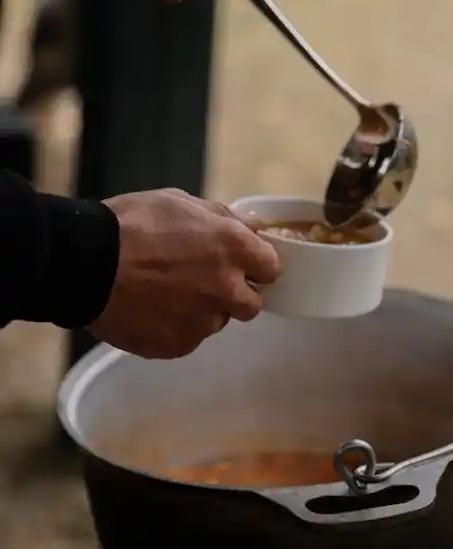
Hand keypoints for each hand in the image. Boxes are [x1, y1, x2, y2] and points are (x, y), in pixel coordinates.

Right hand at [88, 189, 279, 359]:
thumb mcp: (180, 203)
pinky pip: (187, 338)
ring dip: (202, 311)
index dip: (255, 266)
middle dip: (235, 295)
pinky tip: (151, 309)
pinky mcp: (178, 345)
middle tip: (204, 282)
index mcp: (233, 248)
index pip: (271, 267)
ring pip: (216, 322)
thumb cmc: (131, 224)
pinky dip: (175, 327)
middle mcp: (226, 288)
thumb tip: (252, 225)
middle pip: (252, 304)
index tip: (242, 265)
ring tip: (166, 293)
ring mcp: (203, 321)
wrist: (85, 263)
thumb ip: (223, 217)